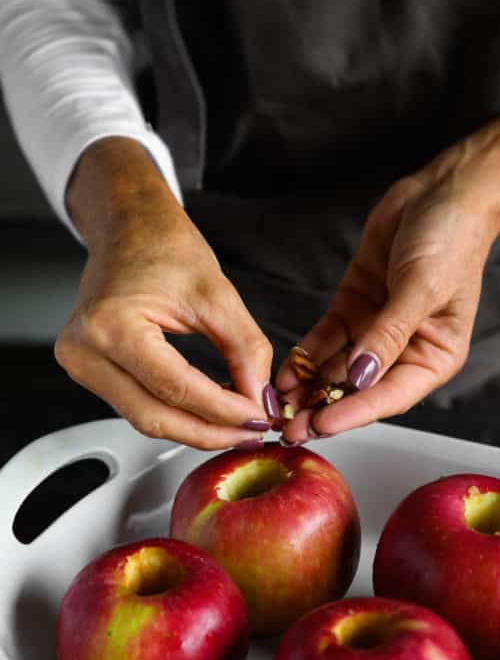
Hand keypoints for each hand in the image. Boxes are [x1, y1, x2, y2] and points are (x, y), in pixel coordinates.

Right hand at [55, 139, 275, 448]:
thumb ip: (245, 349)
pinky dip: (175, 413)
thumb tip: (259, 398)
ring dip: (194, 428)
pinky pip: (136, 405)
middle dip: (209, 432)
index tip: (258, 416)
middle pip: (154, 417)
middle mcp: (85, 350)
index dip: (223, 411)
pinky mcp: (88, 370)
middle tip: (251, 432)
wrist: (127, 226)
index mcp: (112, 325)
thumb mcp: (218, 295)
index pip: (176, 389)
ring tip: (236, 423)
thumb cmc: (162, 246)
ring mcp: (80, 364)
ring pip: (145, 418)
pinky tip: (208, 412)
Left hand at [276, 143, 499, 439]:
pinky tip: (285, 373)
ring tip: (279, 406)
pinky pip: (326, 340)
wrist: (444, 191)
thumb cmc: (452, 239)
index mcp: (434, 355)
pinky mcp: (354, 307)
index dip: (354, 412)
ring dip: (309, 388)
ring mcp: (375, 330)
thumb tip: (360, 376)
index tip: (322, 425)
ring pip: (337, 370)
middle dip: (323, 409)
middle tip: (289, 427)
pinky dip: (305, 357)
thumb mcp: (421, 289)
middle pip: (358, 390)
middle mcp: (404, 349)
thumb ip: (388, 335)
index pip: (390, 395)